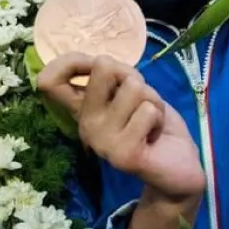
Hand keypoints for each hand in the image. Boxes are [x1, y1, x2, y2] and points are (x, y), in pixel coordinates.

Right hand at [39, 55, 204, 201]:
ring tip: (151, 121)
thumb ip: (112, 74)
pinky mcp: (122, 154)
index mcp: (83, 110)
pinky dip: (160, 117)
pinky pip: (148, 111)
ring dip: (153, 100)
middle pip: (103, 66)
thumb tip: (100, 61)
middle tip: (140, 101)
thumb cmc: (153, 123)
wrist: (179, 168)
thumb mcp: (130, 90)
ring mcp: (101, 141)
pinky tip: (155, 136)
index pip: (49, 81)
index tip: (97, 66)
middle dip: (133, 75)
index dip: (70, 61)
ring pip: (134, 86)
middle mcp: (85, 125)